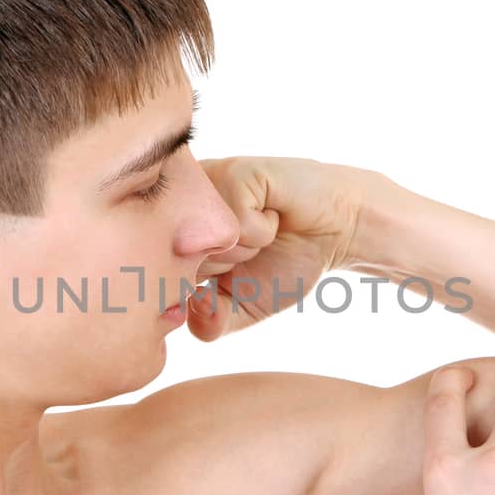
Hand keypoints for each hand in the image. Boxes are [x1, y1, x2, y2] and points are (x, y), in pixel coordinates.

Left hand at [188, 156, 377, 341]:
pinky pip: (236, 222)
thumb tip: (191, 308)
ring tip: (262, 232)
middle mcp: (179, 205)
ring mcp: (204, 184)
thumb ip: (209, 323)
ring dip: (244, 251)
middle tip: (250, 250)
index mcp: (171, 233)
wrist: (334, 232)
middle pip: (179, 263)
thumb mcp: (241, 308)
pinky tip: (274, 213)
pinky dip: (263, 231)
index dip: (202, 290)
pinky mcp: (233, 170)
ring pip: (205, 243)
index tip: (230, 274)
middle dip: (224, 270)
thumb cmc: (284, 264)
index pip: (160, 277)